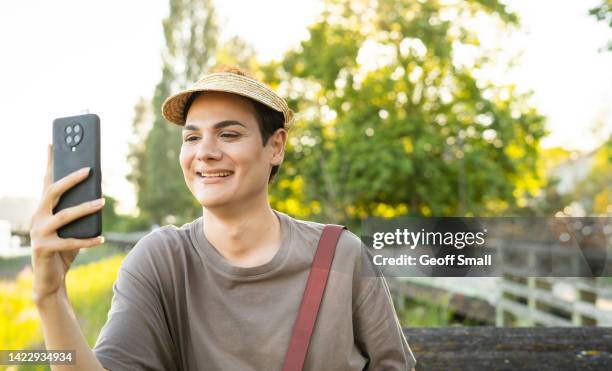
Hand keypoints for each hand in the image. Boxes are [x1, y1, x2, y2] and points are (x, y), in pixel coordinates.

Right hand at [30, 144, 104, 304]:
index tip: (53, 143)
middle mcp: (37, 218)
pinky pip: (70, 242)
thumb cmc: (63, 250)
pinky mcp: (44, 249)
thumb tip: (99, 197)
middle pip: (52, 192)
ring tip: (102, 202)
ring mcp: (38, 233)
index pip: (46, 181)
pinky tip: (102, 238)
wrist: (49, 280)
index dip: (49, 163)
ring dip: (85, 208)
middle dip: (70, 179)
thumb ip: (78, 213)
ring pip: (63, 216)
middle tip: (89, 169)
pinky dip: (87, 240)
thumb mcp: (71, 228)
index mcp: (42, 209)